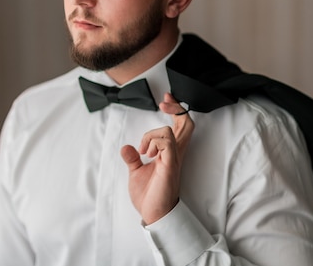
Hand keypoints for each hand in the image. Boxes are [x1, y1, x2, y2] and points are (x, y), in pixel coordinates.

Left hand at [120, 92, 194, 224]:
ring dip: (155, 132)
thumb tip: (126, 148)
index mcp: (169, 152)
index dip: (176, 109)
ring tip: (144, 148)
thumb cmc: (148, 194)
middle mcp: (175, 153)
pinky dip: (155, 141)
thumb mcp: (136, 172)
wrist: (152, 214)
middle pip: (186, 124)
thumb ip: (133, 158)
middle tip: (164, 101)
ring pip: (174, 131)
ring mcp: (173, 159)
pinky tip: (147, 153)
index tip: (166, 98)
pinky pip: (168, 144)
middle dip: (176, 108)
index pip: (180, 126)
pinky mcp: (169, 166)